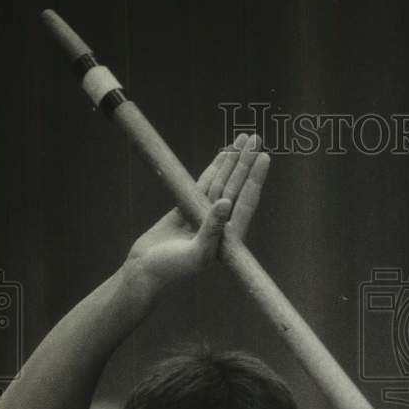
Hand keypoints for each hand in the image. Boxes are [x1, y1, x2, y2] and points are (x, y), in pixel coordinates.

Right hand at [124, 133, 269, 285]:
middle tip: (255, 138)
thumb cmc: (171, 268)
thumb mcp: (195, 252)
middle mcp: (220, 225)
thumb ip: (211, 229)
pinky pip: (203, 184)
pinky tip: (222, 156)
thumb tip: (226, 204)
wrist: (145, 270)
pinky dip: (212, 169)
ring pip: (221, 182)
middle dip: (246, 163)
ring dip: (231, 162)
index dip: (255, 179)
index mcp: (228, 237)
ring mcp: (204, 215)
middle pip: (236, 187)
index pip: (246, 202)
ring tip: (242, 140)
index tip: (263, 157)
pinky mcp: (187, 209)